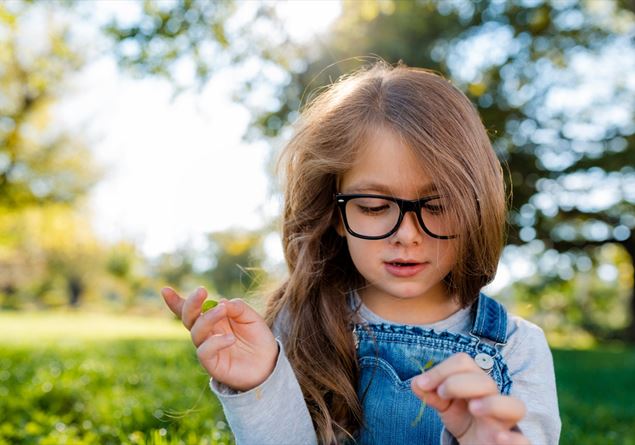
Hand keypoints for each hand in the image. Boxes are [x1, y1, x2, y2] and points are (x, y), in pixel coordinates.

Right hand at [161, 286, 277, 391]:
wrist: (269, 363)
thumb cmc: (257, 339)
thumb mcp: (251, 317)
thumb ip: (237, 307)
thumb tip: (221, 302)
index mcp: (212, 320)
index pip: (190, 310)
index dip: (176, 302)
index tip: (165, 290)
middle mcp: (206, 334)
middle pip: (188, 318)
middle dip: (191, 304)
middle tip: (201, 291)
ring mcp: (208, 349)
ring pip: (196, 332)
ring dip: (207, 318)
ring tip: (223, 310)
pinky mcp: (212, 364)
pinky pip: (204, 352)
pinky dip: (216, 342)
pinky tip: (230, 338)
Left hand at [411, 353, 528, 444]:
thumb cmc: (466, 421)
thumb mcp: (446, 406)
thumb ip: (432, 394)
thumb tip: (416, 383)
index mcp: (476, 384)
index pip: (464, 363)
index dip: (442, 369)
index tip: (423, 384)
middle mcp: (494, 399)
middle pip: (486, 381)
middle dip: (459, 383)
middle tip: (442, 394)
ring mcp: (504, 423)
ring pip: (515, 406)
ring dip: (493, 404)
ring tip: (474, 408)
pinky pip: (524, 442)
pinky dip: (514, 440)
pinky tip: (498, 439)